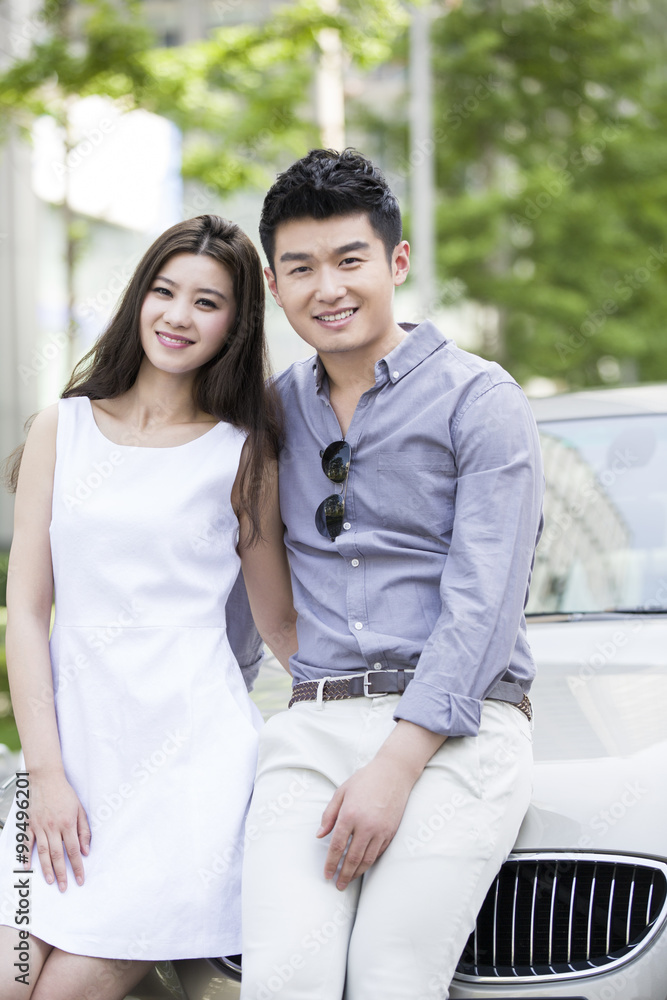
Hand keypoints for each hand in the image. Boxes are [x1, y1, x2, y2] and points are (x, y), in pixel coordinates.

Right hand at [27, 771, 90, 890]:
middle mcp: (53, 827)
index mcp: (67, 823)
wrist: (46, 778)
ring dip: (46, 869)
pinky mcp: (29, 824)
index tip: (80, 879)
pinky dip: (26, 855)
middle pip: (57, 855)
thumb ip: (83, 831)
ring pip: (42, 852)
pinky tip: (27, 866)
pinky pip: (26, 843)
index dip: (77, 867)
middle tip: (64, 888)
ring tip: (50, 881)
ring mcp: (39, 826)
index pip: (73, 850)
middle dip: (62, 874)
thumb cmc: (65, 793)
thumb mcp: (80, 809)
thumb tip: (86, 850)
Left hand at [316, 755, 416, 890]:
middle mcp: (365, 825)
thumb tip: (320, 835)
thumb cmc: (365, 779)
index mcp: (349, 815)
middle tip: (338, 885)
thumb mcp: (342, 792)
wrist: (394, 773)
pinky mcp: (391, 832)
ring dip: (357, 873)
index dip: (331, 863)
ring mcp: (380, 830)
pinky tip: (363, 866)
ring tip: (349, 880)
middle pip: (352, 858)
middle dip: (344, 874)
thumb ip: (329, 814)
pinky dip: (370, 862)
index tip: (326, 874)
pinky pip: (379, 852)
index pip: (337, 846)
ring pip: (367, 859)